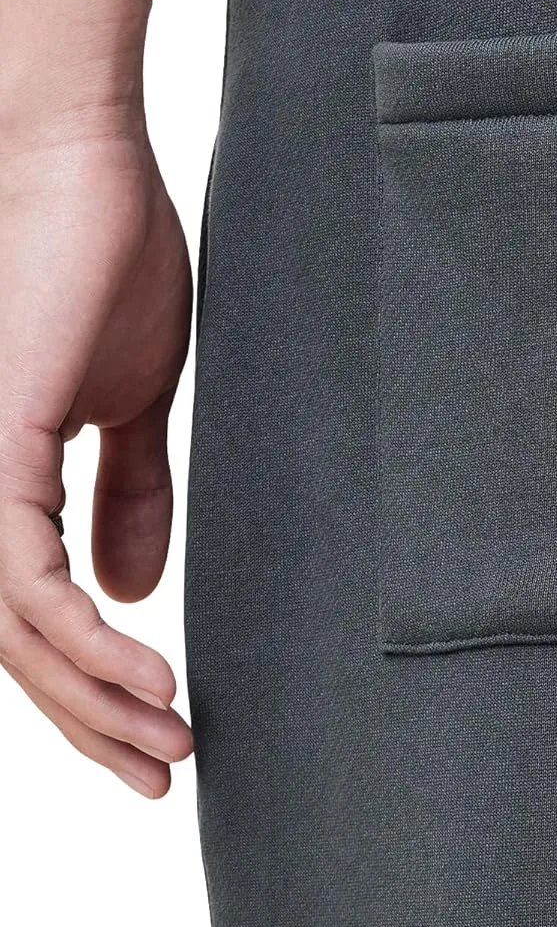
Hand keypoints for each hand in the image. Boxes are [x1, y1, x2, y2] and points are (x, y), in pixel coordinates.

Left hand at [0, 123, 195, 796]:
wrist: (76, 155)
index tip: (161, 731)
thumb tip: (133, 589)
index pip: (29, 614)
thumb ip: (128, 489)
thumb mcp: (132, 396)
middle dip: (89, 720)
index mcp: (0, 479)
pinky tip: (145, 678)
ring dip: (91, 701)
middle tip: (164, 770)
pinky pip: (21, 585)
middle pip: (10, 647)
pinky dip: (82, 645)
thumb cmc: (103, 253)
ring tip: (168, 742)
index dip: (88, 685)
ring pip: (9, 634)